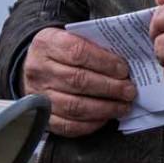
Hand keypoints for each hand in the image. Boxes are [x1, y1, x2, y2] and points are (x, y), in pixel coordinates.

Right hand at [21, 27, 135, 136]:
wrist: (34, 67)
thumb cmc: (60, 51)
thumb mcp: (71, 36)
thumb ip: (93, 45)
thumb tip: (123, 63)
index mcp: (47, 43)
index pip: (77, 52)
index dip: (104, 62)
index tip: (123, 69)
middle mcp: (39, 70)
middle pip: (78, 80)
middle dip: (109, 87)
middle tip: (129, 91)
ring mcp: (39, 95)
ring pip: (74, 105)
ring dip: (105, 108)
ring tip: (123, 106)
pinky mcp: (43, 117)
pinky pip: (68, 126)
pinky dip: (91, 124)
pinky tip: (105, 118)